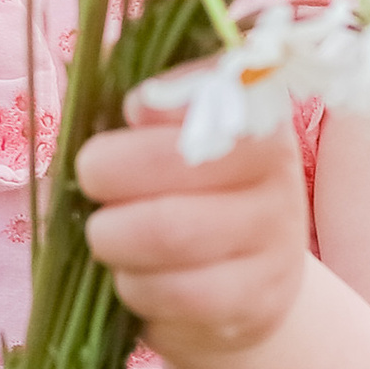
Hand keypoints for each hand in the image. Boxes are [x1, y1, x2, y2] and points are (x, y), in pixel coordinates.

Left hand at [73, 97, 310, 367]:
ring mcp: (274, 239)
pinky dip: (134, 287)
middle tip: (93, 185)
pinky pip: (174, 293)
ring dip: (113, 238)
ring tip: (109, 237)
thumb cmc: (178, 197)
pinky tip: (137, 279)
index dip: (147, 103)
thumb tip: (112, 66)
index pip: (201, 88)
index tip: (127, 115)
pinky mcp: (258, 302)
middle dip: (106, 173)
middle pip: (172, 163)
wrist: (238, 292)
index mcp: (253, 113)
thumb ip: (142, 101)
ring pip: (168, 232)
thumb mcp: (161, 139)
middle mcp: (277, 169)